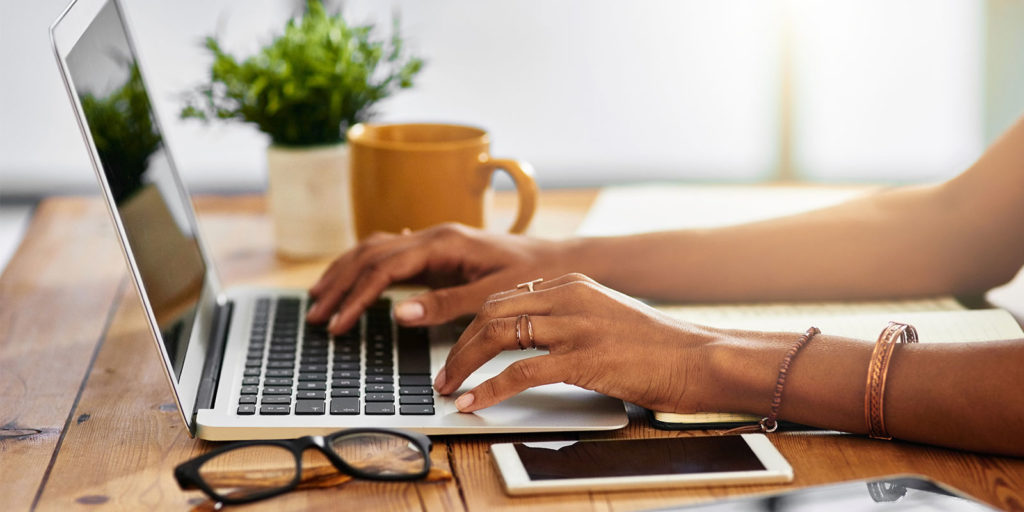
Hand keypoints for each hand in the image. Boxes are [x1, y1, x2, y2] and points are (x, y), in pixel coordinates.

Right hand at [306, 223, 574, 333]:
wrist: (558, 260)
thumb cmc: (532, 275)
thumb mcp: (492, 295)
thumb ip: (446, 304)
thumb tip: (399, 313)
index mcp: (444, 242)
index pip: (384, 268)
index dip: (356, 297)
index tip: (338, 324)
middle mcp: (433, 235)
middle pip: (369, 254)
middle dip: (338, 285)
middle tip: (315, 315)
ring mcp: (433, 240)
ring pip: (374, 249)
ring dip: (344, 273)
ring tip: (320, 298)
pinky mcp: (437, 251)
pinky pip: (390, 253)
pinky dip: (364, 266)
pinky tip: (352, 277)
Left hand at [434, 273, 717, 413]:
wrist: (698, 357)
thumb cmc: (657, 345)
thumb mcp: (605, 315)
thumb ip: (569, 317)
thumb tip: (528, 338)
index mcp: (571, 283)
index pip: (504, 298)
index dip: (472, 325)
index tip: (457, 348)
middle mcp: (568, 297)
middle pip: (492, 312)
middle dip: (459, 344)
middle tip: (444, 372)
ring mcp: (575, 325)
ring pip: (497, 335)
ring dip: (464, 364)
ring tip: (450, 387)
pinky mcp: (583, 357)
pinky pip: (520, 372)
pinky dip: (489, 388)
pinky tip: (475, 401)